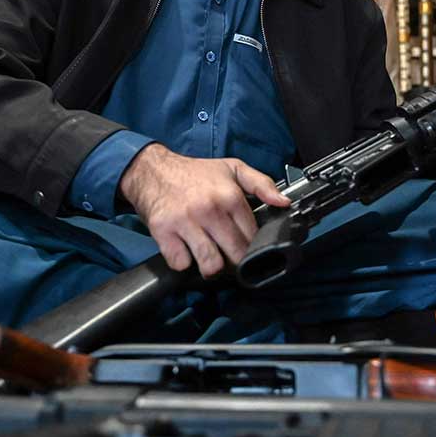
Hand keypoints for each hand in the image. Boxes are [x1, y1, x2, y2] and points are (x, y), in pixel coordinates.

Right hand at [118, 144, 290, 277]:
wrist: (151, 169)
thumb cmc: (194, 173)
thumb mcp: (232, 168)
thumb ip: (262, 184)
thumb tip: (284, 203)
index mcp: (230, 196)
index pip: (253, 237)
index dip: (253, 246)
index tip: (247, 247)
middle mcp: (210, 209)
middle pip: (236, 255)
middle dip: (236, 262)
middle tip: (229, 257)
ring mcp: (186, 222)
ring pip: (210, 265)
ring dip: (211, 267)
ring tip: (209, 257)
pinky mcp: (164, 232)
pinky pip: (181, 264)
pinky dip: (184, 263)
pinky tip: (186, 251)